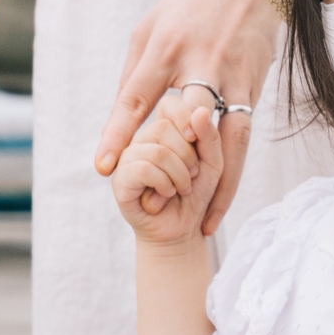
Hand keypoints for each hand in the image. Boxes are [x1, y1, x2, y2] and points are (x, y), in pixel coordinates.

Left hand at [95, 0, 278, 234]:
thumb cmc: (189, 6)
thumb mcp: (149, 29)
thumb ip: (134, 74)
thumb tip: (120, 122)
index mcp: (166, 46)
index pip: (138, 96)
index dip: (119, 132)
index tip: (104, 167)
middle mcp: (202, 64)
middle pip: (188, 122)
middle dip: (174, 163)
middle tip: (161, 205)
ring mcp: (234, 78)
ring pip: (229, 140)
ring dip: (219, 185)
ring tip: (206, 221)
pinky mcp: (255, 88)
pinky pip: (244, 136)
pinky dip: (234, 168)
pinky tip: (223, 195)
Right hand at [112, 100, 223, 247]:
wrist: (184, 229)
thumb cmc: (197, 193)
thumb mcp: (213, 162)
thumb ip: (209, 137)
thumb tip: (200, 112)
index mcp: (162, 129)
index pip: (170, 105)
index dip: (187, 120)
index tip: (197, 142)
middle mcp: (141, 139)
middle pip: (163, 127)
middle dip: (187, 156)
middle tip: (191, 177)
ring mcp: (127, 157)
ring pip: (156, 150)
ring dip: (178, 175)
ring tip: (179, 189)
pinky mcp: (120, 179)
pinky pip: (143, 169)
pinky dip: (163, 184)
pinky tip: (165, 195)